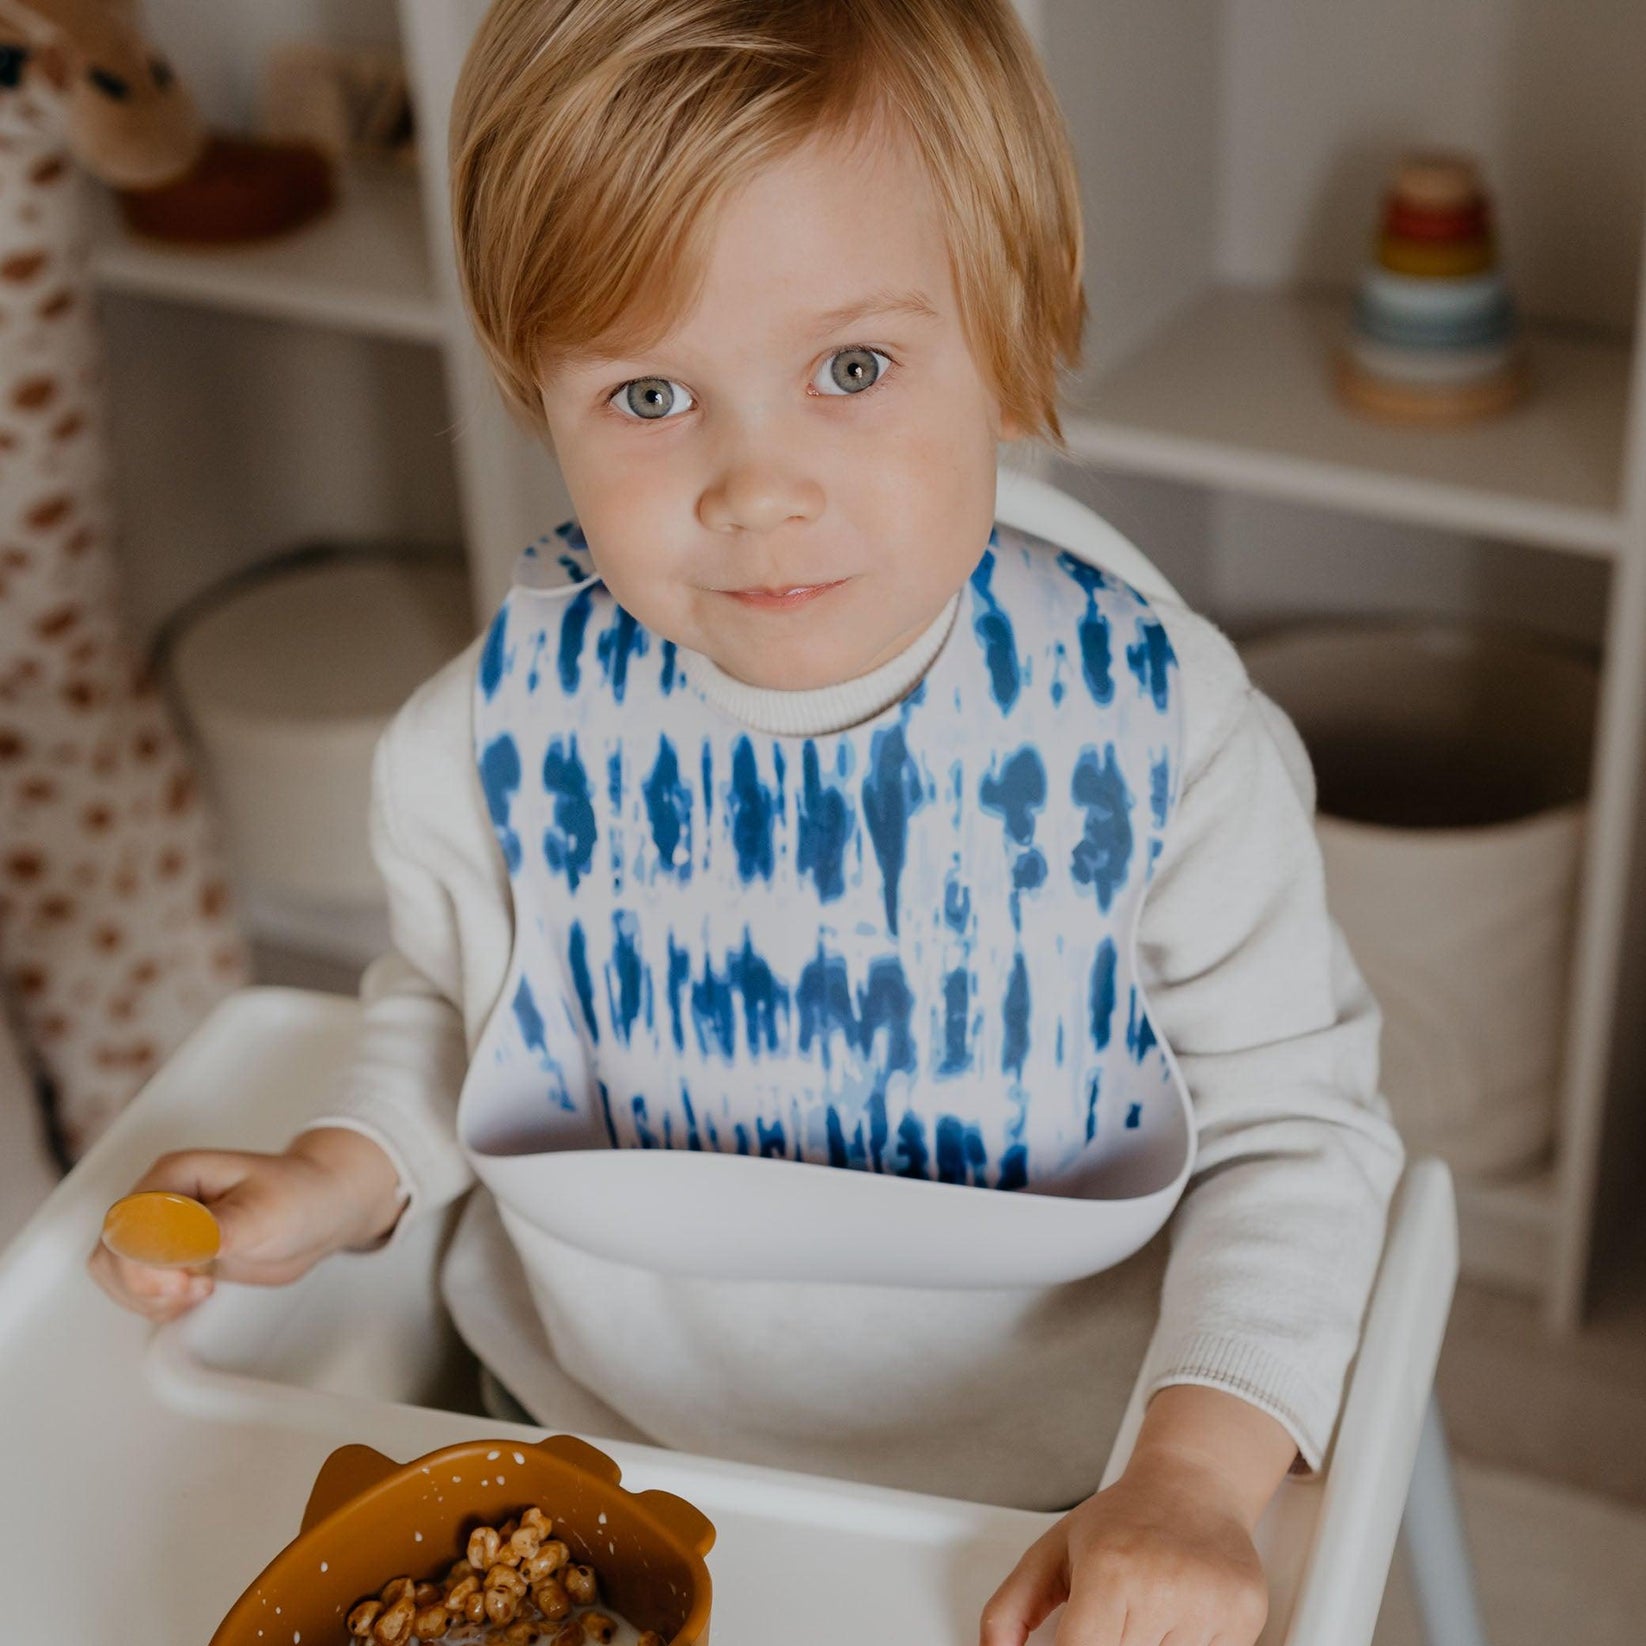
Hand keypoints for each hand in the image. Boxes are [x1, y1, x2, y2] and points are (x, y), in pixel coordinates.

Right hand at [86, 1127, 403, 1321]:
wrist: (326, 1209)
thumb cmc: (303, 1196)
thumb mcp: (266, 1212)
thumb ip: (219, 1228)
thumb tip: (181, 1241)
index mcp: (174, 1176)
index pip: (126, 1222)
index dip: (143, 1259)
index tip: (184, 1278)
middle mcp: (161, 1200)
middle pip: (111, 1251)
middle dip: (144, 1282)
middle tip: (194, 1288)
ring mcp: (164, 1231)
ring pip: (116, 1274)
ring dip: (146, 1297)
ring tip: (197, 1291)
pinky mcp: (175, 1257)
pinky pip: (138, 1288)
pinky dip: (156, 1303)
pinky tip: (194, 1297)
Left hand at [981, 1386, 1295, 1645]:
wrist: (1194, 1485)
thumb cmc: (1122, 1520)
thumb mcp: (1052, 1552)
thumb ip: (1009, 1610)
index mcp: (1109, 1570)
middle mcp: (1162, 1588)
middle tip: (1113, 1620)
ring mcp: (1209, 1608)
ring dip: (1145, 1645)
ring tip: (1142, 1615)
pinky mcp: (1245, 1620)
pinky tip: (1175, 1622)